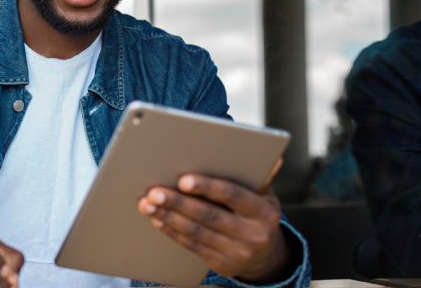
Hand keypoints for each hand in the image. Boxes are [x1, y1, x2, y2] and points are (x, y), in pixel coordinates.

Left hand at [137, 171, 288, 281]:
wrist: (267, 256)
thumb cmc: (259, 215)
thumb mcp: (266, 195)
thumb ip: (261, 176)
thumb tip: (272, 157)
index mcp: (264, 212)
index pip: (233, 195)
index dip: (207, 187)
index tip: (183, 180)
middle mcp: (252, 234)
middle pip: (209, 215)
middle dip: (178, 202)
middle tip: (154, 191)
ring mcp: (236, 252)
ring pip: (196, 232)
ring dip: (168, 216)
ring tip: (148, 203)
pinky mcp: (220, 264)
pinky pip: (192, 245)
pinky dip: (172, 231)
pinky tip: (158, 218)